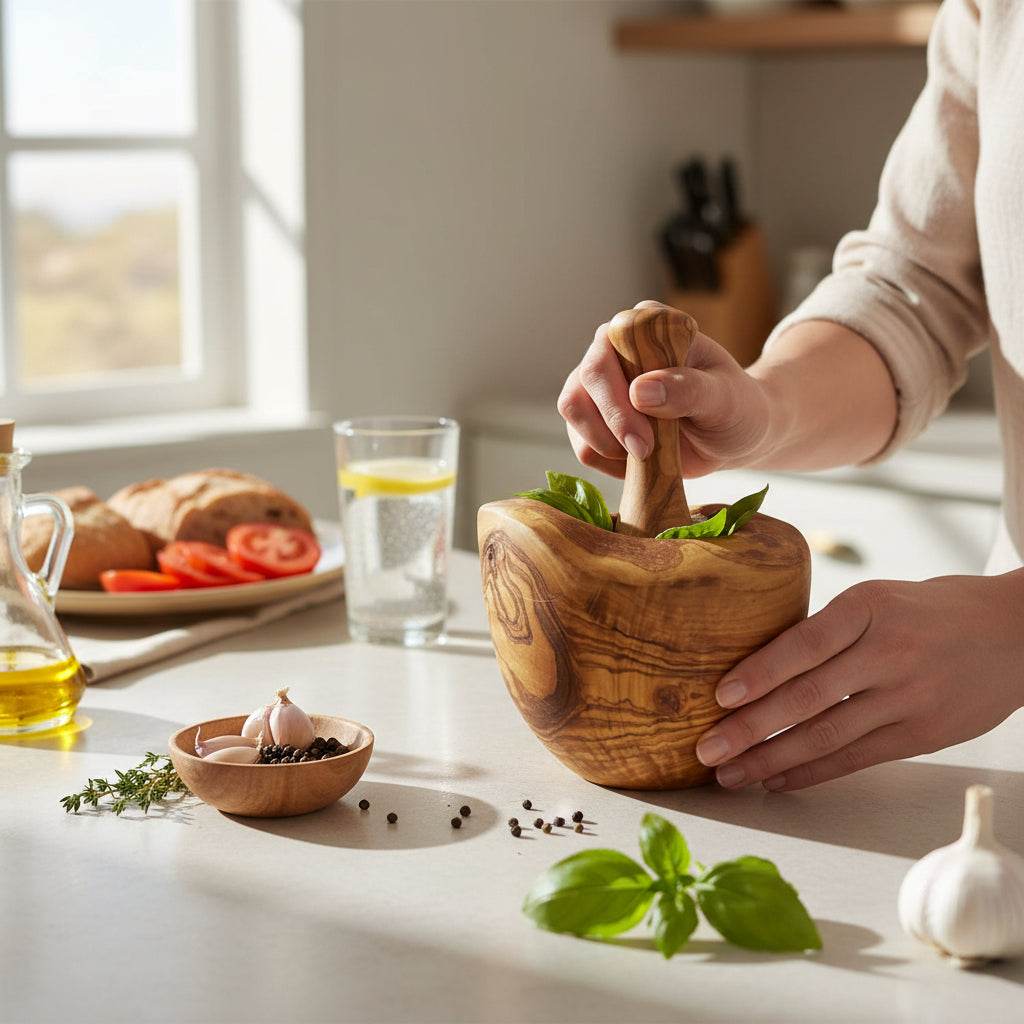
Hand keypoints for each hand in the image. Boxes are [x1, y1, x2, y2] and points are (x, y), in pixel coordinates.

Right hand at [557, 301, 773, 478]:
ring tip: (647, 455)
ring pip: (574, 412)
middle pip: (582, 382)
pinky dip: (608, 461)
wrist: (735, 435)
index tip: (647, 431)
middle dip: (611, 423)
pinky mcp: (594, 419)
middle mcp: (614, 348)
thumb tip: (639, 391)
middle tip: (645, 451)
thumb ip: (688, 390)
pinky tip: (642, 460)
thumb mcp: (725, 398)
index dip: (617, 391)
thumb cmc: (736, 407)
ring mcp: (599, 385)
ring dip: (605, 444)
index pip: (610, 346)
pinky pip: (582, 444)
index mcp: (646, 326)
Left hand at [695, 572, 1023, 790]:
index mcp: (869, 608)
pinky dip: (812, 772)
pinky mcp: (923, 735)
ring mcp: (909, 698)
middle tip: (706, 749)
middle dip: (751, 728)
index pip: (805, 644)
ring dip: (772, 760)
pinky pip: (857, 758)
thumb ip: (828, 631)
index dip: (761, 672)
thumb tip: (753, 666)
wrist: (1014, 633)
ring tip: (729, 774)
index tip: (720, 696)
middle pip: (809, 698)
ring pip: (829, 736)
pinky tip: (775, 781)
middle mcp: (889, 653)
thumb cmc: (924, 610)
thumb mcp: (877, 598)